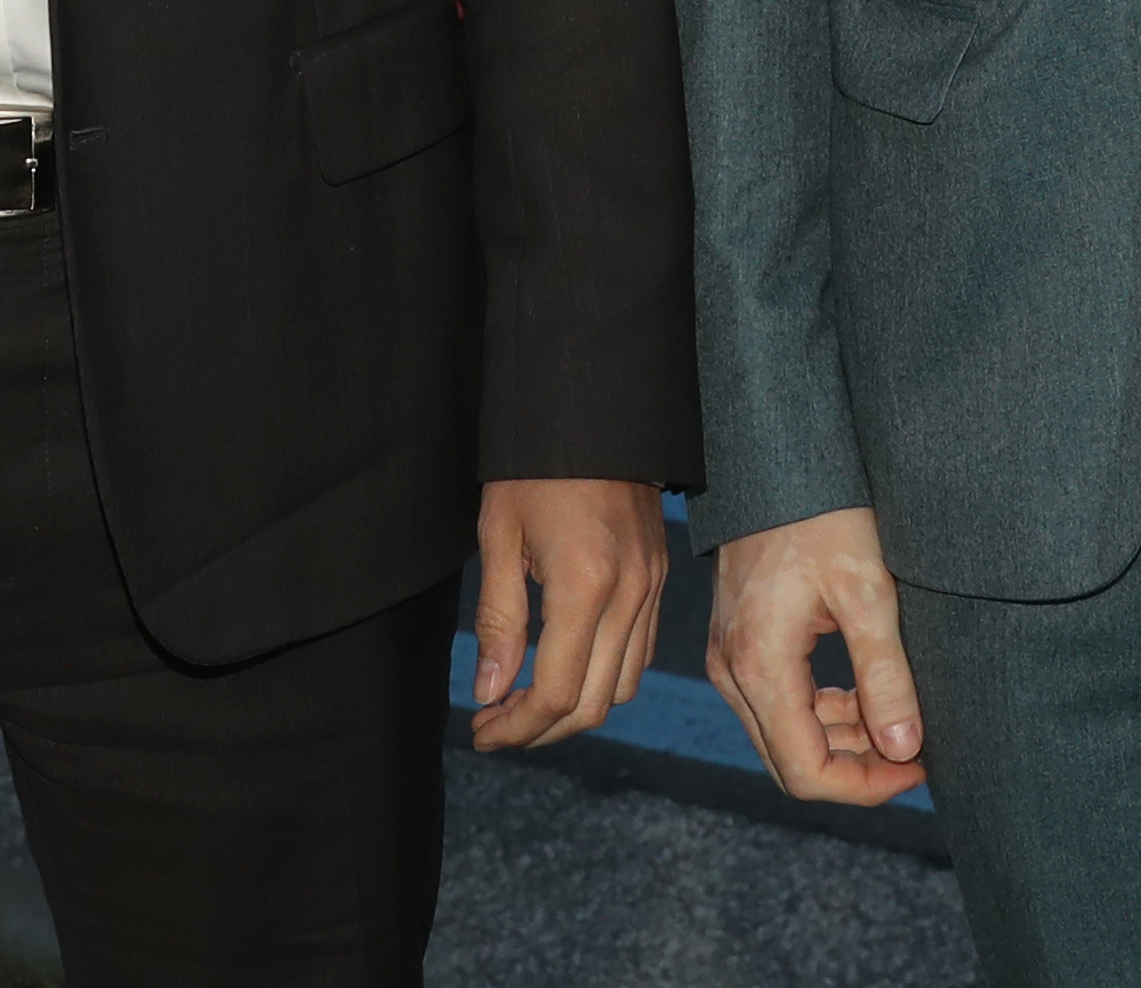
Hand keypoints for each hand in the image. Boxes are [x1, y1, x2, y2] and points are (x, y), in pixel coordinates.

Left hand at [467, 479, 670, 751]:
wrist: (594, 410)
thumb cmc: (535, 468)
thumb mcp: (499, 537)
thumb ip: (498, 621)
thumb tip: (489, 693)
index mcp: (586, 585)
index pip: (556, 692)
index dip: (516, 727)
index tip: (481, 732)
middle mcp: (630, 596)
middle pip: (592, 704)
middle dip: (539, 730)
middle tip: (494, 727)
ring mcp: (653, 588)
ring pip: (621, 688)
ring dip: (572, 710)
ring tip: (521, 703)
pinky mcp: (659, 580)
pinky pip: (638, 655)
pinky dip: (601, 679)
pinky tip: (561, 669)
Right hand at [706, 506, 926, 805]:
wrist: (778, 461)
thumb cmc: (824, 515)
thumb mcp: (869, 592)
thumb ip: (886, 676)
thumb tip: (907, 749)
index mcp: (760, 664)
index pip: (806, 772)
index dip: (866, 787)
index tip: (919, 769)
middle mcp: (733, 671)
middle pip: (792, 763)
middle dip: (857, 769)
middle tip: (915, 751)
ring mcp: (730, 659)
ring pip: (785, 738)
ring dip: (843, 742)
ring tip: (898, 719)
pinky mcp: (738, 645)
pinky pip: (777, 706)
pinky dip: (822, 714)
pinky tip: (863, 694)